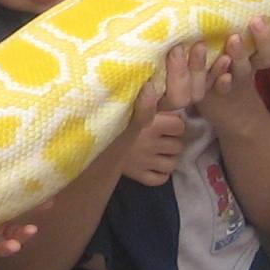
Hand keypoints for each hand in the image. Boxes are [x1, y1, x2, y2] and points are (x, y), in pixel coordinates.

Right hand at [114, 67, 193, 189]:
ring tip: (159, 151)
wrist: (90, 143)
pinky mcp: (139, 176)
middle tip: (161, 137)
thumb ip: (145, 100)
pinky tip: (154, 165)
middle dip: (172, 142)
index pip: (180, 127)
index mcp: (152, 124)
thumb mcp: (128, 106)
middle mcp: (152, 144)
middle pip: (178, 146)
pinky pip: (160, 178)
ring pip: (172, 164)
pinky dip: (161, 173)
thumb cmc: (109, 119)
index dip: (175, 125)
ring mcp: (147, 162)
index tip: (166, 122)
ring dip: (168, 158)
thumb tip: (155, 90)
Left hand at [207, 18, 269, 131]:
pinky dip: (224, 83)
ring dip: (241, 55)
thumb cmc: (224, 46)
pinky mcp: (216, 88)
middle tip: (257, 20)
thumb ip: (242, 6)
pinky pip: (222, 88)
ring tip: (233, 40)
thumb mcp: (235, 24)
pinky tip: (222, 77)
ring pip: (245, 69)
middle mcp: (255, 62)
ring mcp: (237, 76)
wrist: (213, 95)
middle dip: (266, 38)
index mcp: (264, 47)